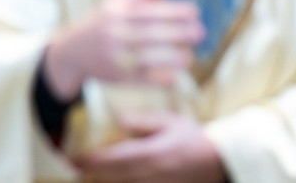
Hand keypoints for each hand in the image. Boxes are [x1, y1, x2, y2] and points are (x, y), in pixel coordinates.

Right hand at [42, 0, 203, 100]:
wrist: (72, 51)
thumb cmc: (106, 21)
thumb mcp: (120, 2)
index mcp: (117, 11)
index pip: (147, 10)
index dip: (172, 11)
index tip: (194, 12)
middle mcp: (114, 33)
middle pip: (148, 33)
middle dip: (176, 33)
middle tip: (200, 32)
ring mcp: (114, 56)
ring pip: (144, 58)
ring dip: (169, 59)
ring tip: (190, 58)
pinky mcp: (116, 77)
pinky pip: (139, 80)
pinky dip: (157, 80)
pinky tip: (175, 79)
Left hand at [73, 112, 225, 182]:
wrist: (220, 162)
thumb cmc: (193, 138)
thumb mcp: (170, 121)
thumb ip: (143, 121)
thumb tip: (118, 118)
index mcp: (155, 154)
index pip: (117, 159)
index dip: (94, 160)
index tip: (75, 158)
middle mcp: (155, 175)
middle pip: (117, 177)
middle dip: (93, 173)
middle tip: (74, 166)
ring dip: (106, 181)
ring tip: (88, 174)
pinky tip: (110, 180)